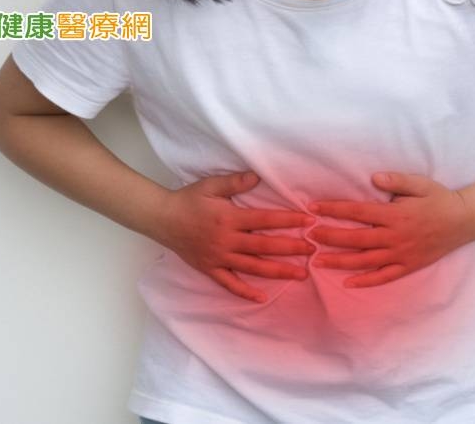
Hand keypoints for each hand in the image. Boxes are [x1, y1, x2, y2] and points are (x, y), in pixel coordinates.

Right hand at [151, 171, 316, 302]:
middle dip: (291, 248)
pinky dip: (245, 292)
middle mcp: (227, 240)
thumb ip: (235, 182)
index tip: (309, 221)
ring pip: (253, 267)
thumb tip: (257, 176)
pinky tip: (262, 298)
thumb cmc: (188, 200)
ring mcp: (219, 258)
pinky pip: (230, 284)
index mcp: (229, 218)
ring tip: (300, 275)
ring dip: (278, 271)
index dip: (288, 220)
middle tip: (313, 250)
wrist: (161, 218)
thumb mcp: (211, 185)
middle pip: (264, 246)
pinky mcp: (210, 269)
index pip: (265, 219)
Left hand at [307, 172, 474, 287]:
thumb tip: (373, 178)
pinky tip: (348, 283)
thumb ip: (396, 181)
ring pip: (365, 261)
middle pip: (355, 239)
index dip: (333, 209)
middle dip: (329, 237)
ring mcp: (401, 254)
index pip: (357, 211)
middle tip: (308, 235)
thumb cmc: (439, 199)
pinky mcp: (408, 267)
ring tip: (317, 261)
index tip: (313, 208)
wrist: (464, 221)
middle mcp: (395, 237)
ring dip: (339, 262)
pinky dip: (366, 281)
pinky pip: (384, 277)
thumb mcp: (419, 183)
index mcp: (395, 214)